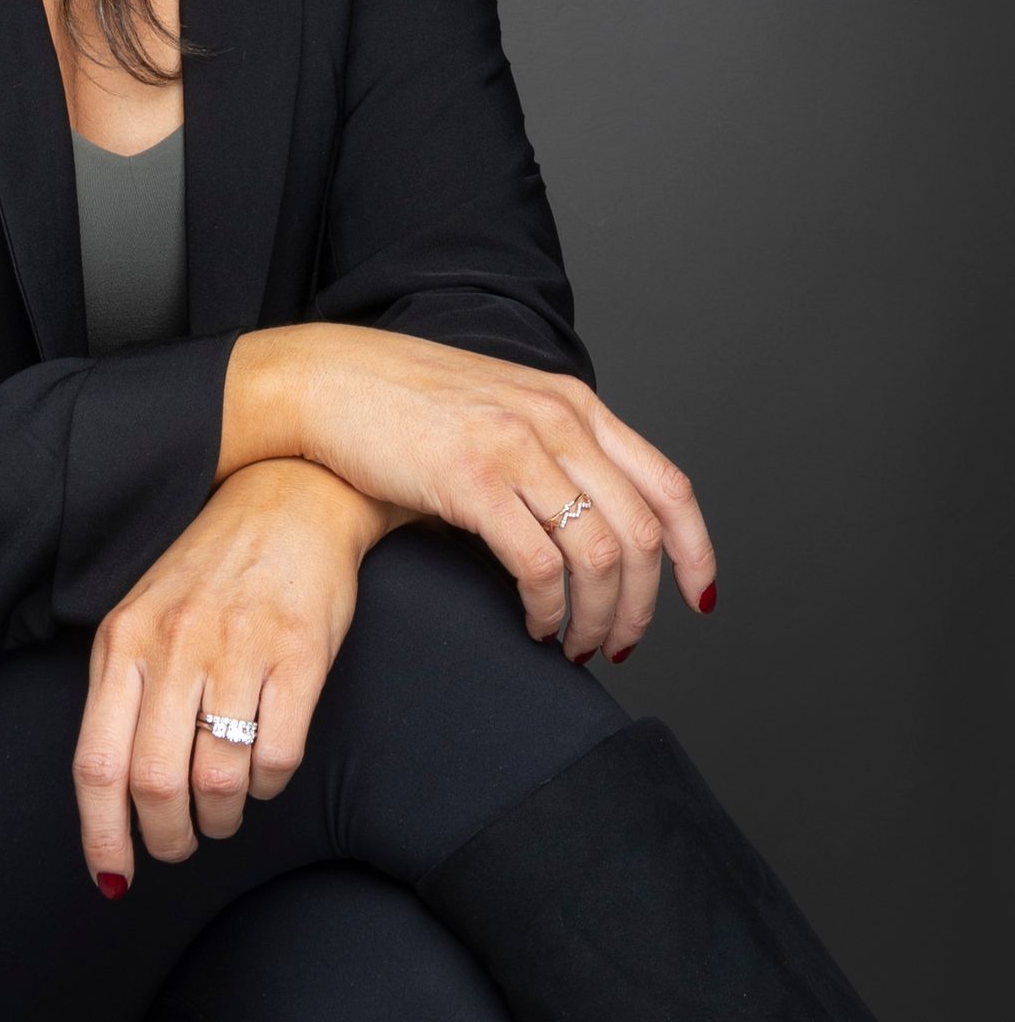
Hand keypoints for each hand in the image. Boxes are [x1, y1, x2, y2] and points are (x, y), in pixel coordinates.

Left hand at [71, 456, 419, 894]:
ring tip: (226, 804)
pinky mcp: (299, 653)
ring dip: (222, 815)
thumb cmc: (212, 569)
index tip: (113, 876)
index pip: (96, 763)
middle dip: (169, 836)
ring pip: (218, 781)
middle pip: (154, 784)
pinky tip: (264, 766)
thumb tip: (111, 797)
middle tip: (183, 840)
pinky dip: (269, 784)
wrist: (291, 495)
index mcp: (124, 639)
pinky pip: (277, 757)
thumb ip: (123, 691)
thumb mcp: (145, 615)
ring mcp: (238, 647)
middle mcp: (174, 643)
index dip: (102, 835)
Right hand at [287, 322, 715, 662]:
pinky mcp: (471, 480)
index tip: (698, 600)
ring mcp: (515, 447)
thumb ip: (550, 446)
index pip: (668, 485)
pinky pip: (539, 567)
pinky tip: (532, 623)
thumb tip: (591, 523)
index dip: (696, 551)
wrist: (325, 379)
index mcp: (571, 402)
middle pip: (640, 533)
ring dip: (596, 618)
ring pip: (598, 557)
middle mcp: (555, 419)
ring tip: (573, 644)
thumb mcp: (499, 405)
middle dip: (640, 605)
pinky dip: (547, 610)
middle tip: (617, 643)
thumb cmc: (401, 400)